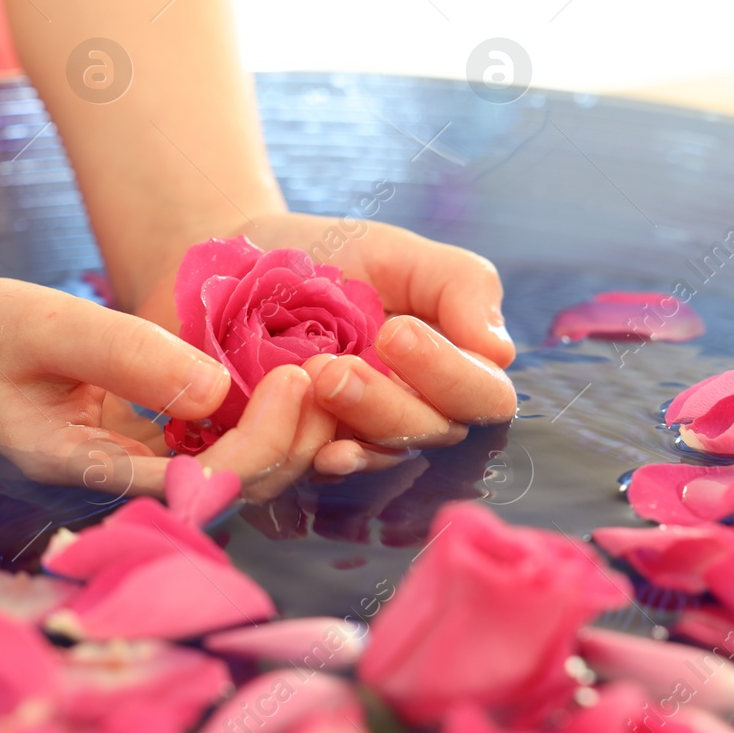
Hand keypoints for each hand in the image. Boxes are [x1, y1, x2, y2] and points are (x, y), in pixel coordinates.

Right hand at [0, 275, 339, 500]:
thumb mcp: (48, 326)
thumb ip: (124, 355)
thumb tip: (215, 389)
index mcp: (90, 472)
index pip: (194, 487)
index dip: (257, 443)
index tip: (294, 379)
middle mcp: (125, 485)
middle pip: (231, 491)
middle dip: (291, 440)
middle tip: (330, 372)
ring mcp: (144, 468)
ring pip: (239, 474)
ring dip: (289, 432)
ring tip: (327, 371)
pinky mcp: (159, 443)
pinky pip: (225, 443)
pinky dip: (265, 414)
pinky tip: (295, 372)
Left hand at [132, 213, 518, 473]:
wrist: (233, 260)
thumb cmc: (326, 257)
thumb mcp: (397, 253)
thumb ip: (460, 285)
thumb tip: (500, 350)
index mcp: (446, 368)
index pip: (483, 397)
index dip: (451, 376)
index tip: (400, 331)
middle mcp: (412, 410)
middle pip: (434, 433)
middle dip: (392, 403)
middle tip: (339, 365)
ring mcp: (359, 436)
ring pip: (384, 456)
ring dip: (357, 424)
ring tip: (317, 377)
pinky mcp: (302, 453)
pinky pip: (324, 479)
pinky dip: (322, 462)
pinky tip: (316, 447)